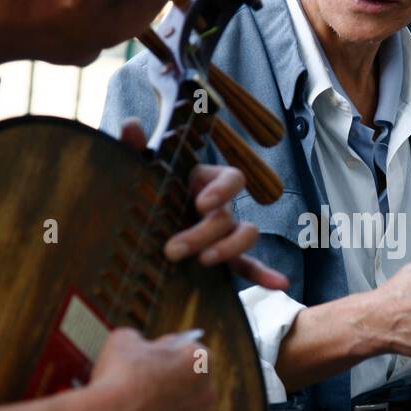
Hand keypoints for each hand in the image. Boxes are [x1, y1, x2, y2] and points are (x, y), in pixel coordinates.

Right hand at [87, 327, 213, 410]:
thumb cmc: (116, 377)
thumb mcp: (123, 339)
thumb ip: (139, 340)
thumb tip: (137, 346)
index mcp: (200, 362)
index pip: (191, 350)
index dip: (169, 350)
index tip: (152, 354)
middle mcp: (207, 394)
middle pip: (190, 383)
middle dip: (171, 381)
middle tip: (142, 381)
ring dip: (165, 410)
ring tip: (135, 408)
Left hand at [119, 119, 287, 289]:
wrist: (141, 225)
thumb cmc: (146, 194)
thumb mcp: (140, 173)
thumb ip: (135, 149)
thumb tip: (131, 126)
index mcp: (206, 181)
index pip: (231, 178)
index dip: (221, 191)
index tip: (201, 204)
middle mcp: (221, 206)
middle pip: (228, 216)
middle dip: (203, 233)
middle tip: (173, 250)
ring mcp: (225, 233)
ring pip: (246, 236)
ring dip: (230, 249)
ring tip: (205, 262)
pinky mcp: (225, 259)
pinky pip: (249, 266)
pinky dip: (265, 274)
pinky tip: (279, 285)